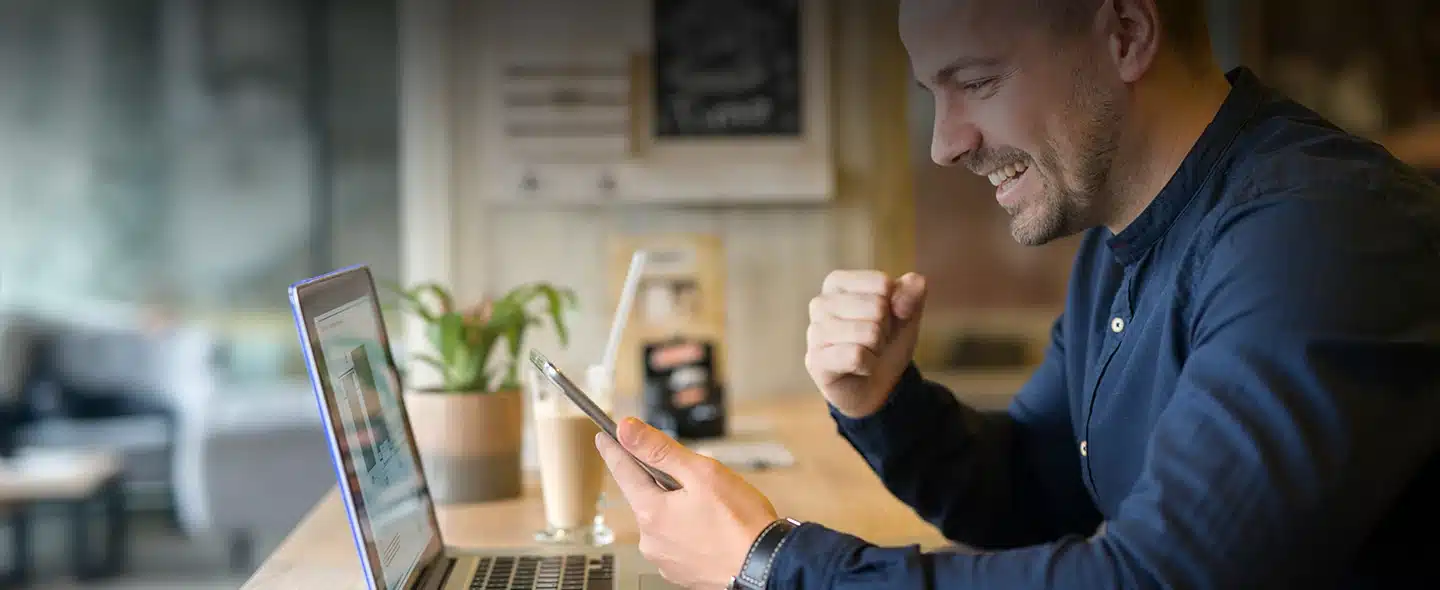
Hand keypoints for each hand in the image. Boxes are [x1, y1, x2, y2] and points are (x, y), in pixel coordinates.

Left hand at [596, 418, 778, 588]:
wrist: (768, 566)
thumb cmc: (742, 523)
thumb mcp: (702, 472)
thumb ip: (660, 450)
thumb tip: (627, 430)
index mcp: (651, 512)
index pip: (622, 470)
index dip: (614, 449)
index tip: (604, 437)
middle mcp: (651, 539)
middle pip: (646, 495)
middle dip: (663, 481)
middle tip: (695, 478)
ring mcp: (665, 558)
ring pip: (663, 518)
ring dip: (678, 506)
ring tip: (712, 507)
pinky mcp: (681, 571)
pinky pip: (677, 540)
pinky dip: (688, 529)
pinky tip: (712, 527)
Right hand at [805, 270, 927, 417]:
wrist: (877, 386)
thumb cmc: (886, 342)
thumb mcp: (906, 314)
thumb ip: (913, 292)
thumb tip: (914, 281)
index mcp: (837, 282)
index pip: (882, 283)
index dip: (894, 305)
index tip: (882, 319)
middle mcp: (820, 303)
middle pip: (877, 307)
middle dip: (886, 329)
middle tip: (874, 341)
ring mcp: (815, 333)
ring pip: (869, 332)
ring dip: (877, 348)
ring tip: (866, 353)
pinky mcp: (816, 361)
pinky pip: (857, 356)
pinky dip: (869, 365)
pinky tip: (859, 368)